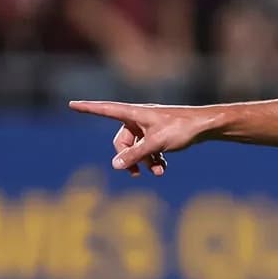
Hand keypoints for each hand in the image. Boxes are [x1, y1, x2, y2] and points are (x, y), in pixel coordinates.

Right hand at [67, 99, 214, 177]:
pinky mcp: (159, 135)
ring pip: (137, 148)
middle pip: (122, 141)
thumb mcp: (156, 144)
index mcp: (134, 113)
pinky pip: (148, 149)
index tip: (71, 104)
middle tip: (135, 174)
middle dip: (129, 158)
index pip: (105, 110)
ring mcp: (149, 127)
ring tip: (158, 173)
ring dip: (144, 162)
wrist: (206, 127)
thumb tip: (116, 166)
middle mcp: (139, 118)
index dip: (88, 108)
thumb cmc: (181, 128)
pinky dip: (154, 160)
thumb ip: (135, 155)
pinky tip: (163, 169)